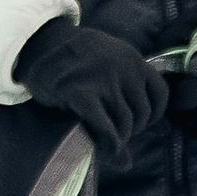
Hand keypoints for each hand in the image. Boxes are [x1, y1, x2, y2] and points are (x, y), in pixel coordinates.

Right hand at [12, 17, 166, 166]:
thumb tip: (155, 136)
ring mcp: (103, 79)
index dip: (153, 115)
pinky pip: (104, 125)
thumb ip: (127, 89)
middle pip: (142, 112)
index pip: (160, 93)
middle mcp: (124, 67)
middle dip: (131, 130)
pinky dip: (108, 143)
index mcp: (133, 58)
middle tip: (114, 134)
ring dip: (118, 139)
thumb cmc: (73, 59)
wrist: (37, 43)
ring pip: (126, 122)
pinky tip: (106, 152)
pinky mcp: (80, 92)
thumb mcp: (108, 62)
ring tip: (104, 141)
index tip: (138, 123)